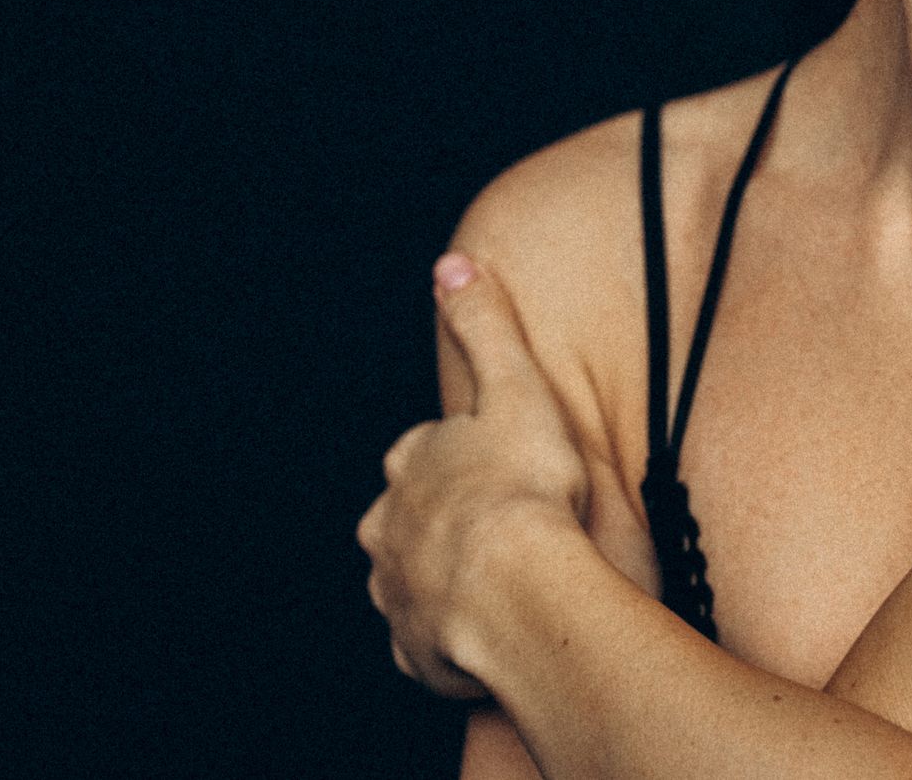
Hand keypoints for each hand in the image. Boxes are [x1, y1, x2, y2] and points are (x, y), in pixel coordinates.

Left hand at [357, 254, 592, 697]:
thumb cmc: (523, 485)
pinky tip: (487, 633)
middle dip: (442, 520)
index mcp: (411, 462)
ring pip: (412, 578)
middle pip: (408, 516)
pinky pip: (426, 640)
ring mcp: (395, 591)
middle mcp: (387, 527)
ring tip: (499, 584)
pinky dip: (450, 636)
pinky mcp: (412, 648)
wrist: (514, 591)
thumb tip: (452, 263)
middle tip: (501, 526)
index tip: (498, 464)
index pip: (423, 449)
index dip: (462, 455)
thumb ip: (485, 325)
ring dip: (445, 578)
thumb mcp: (515, 386)